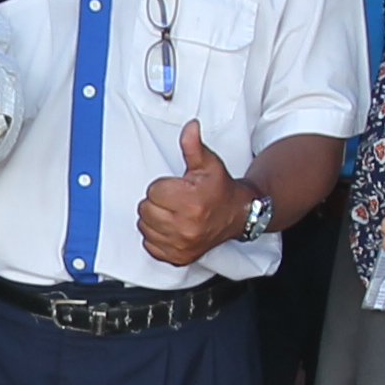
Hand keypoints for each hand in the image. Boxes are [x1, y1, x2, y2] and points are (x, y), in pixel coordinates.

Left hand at [133, 121, 249, 268]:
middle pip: (146, 209)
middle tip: (175, 200)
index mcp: (191, 201)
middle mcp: (186, 226)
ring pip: (145, 227)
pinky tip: (172, 228)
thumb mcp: (208, 164)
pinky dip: (156, 237)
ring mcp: (181, 244)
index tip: (177, 188)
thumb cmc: (220, 189)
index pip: (153, 191)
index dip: (163, 186)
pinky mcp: (178, 257)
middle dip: (157, 202)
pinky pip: (150, 245)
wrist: (239, 215)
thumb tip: (190, 126)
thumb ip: (193, 146)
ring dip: (154, 219)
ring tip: (173, 213)